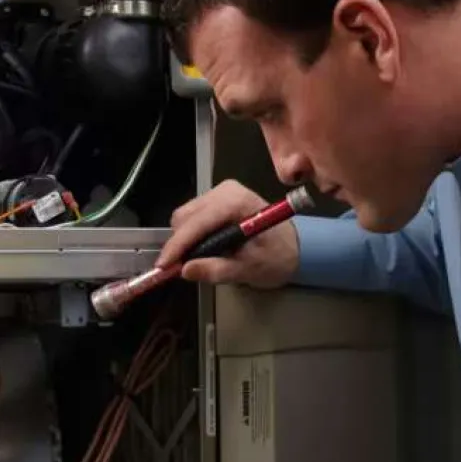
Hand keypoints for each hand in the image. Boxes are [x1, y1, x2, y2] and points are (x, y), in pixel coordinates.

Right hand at [160, 180, 299, 287]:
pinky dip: (191, 234)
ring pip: (185, 215)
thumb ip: (216, 270)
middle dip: (180, 243)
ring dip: (184, 239)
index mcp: (237, 202)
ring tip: (195, 260)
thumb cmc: (277, 257)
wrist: (297, 247)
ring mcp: (221, 192)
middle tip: (180, 268)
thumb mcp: (248, 269)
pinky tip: (201, 248)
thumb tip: (186, 270)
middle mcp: (226, 191)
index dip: (178, 245)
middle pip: (185, 216)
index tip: (163, 266)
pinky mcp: (218, 199)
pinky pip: (193, 215)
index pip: (197, 222)